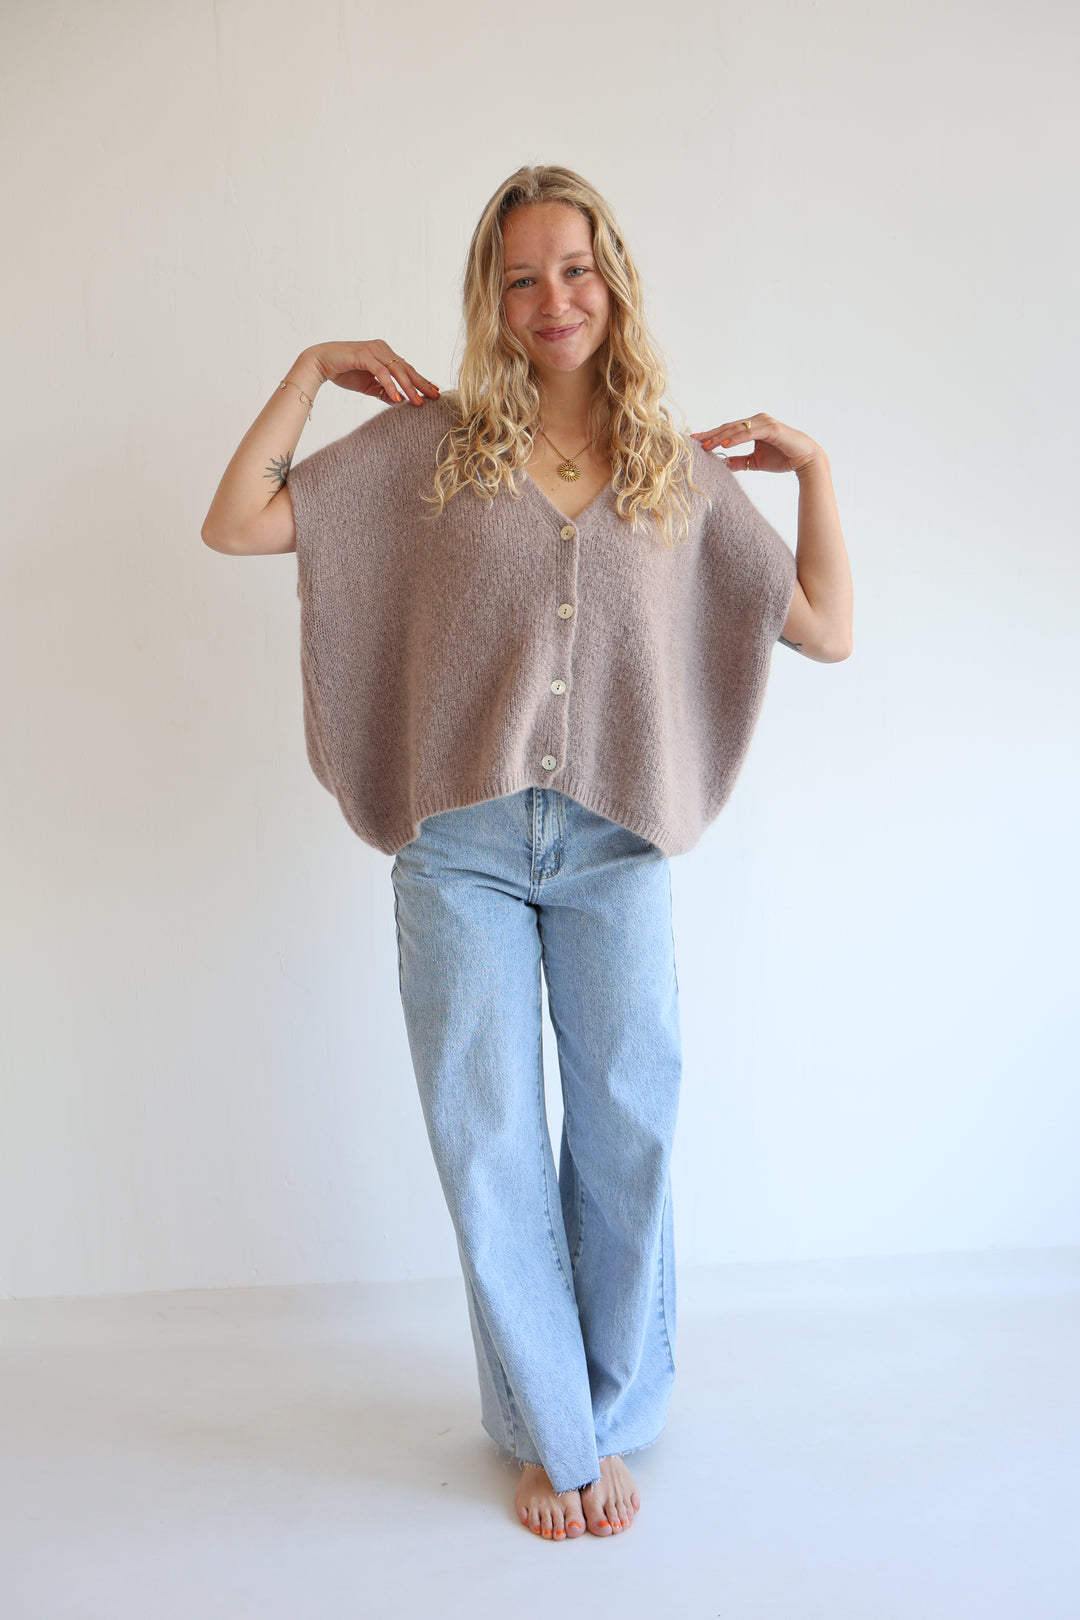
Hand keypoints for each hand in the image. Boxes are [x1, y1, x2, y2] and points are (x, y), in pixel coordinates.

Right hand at [307, 340, 439, 406]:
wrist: (320, 363)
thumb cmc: (343, 372)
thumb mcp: (368, 386)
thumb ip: (383, 392)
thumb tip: (399, 401)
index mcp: (385, 354)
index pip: (406, 369)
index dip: (421, 381)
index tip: (434, 393)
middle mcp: (382, 349)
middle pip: (406, 368)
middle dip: (421, 384)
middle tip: (434, 397)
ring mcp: (373, 350)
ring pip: (396, 370)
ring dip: (408, 387)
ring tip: (418, 402)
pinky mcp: (364, 354)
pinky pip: (381, 372)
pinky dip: (390, 384)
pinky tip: (397, 397)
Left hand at [691, 413, 821, 474]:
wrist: (805, 460)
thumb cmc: (783, 458)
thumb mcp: (755, 462)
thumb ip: (739, 461)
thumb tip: (723, 464)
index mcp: (752, 426)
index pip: (728, 430)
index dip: (711, 435)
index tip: (696, 442)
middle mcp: (757, 421)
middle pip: (729, 427)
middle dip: (711, 435)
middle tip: (694, 442)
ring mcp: (764, 422)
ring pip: (736, 429)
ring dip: (720, 437)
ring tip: (706, 445)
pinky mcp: (771, 428)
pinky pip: (749, 433)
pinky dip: (736, 438)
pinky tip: (725, 444)